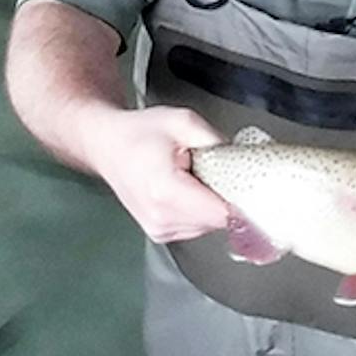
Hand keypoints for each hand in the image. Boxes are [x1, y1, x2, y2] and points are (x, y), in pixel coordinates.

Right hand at [79, 106, 228, 243]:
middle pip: (219, 221)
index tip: (248, 183)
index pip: (223, 214)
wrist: (107, 146)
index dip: (242, 199)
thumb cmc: (138, 134)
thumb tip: (242, 160)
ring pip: (210, 226)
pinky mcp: (161, 233)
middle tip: (211, 169)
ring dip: (212, 203)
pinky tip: (187, 190)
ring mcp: (159, 229)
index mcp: (166, 191)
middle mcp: (161, 218)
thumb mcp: (182, 121)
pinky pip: (197, 227)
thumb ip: (215, 140)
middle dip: (224, 196)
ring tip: (193, 178)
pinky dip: (200, 210)